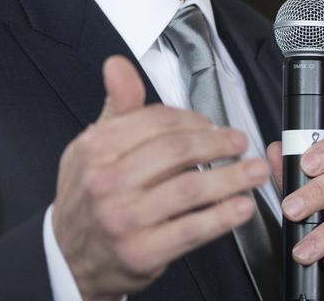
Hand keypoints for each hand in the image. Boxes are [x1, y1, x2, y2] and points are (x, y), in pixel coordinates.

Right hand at [51, 56, 269, 300]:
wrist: (68, 257)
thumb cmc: (88, 198)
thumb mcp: (91, 148)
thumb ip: (116, 108)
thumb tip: (118, 65)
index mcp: (96, 149)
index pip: (156, 121)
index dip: (194, 119)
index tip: (214, 125)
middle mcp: (107, 182)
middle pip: (177, 151)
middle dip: (218, 144)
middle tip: (240, 143)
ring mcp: (124, 219)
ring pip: (190, 189)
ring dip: (231, 177)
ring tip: (255, 171)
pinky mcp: (141, 252)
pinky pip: (191, 229)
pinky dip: (222, 217)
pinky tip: (240, 207)